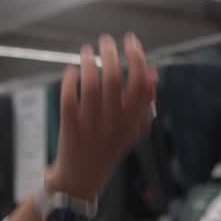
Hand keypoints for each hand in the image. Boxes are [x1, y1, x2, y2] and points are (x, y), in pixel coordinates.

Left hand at [46, 34, 156, 198]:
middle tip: (106, 40)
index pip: (142, 84)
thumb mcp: (132, 129)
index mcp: (133, 122)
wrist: (81, 180)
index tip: (131, 41)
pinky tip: (72, 70)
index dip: (138, 57)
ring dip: (89, 62)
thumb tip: (152, 71)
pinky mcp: (70, 128)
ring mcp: (91, 126)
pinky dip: (70, 80)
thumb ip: (144, 103)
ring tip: (87, 51)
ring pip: (91, 86)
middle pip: (116, 79)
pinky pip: (69, 98)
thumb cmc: (108, 148)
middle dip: (111, 53)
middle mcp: (114, 123)